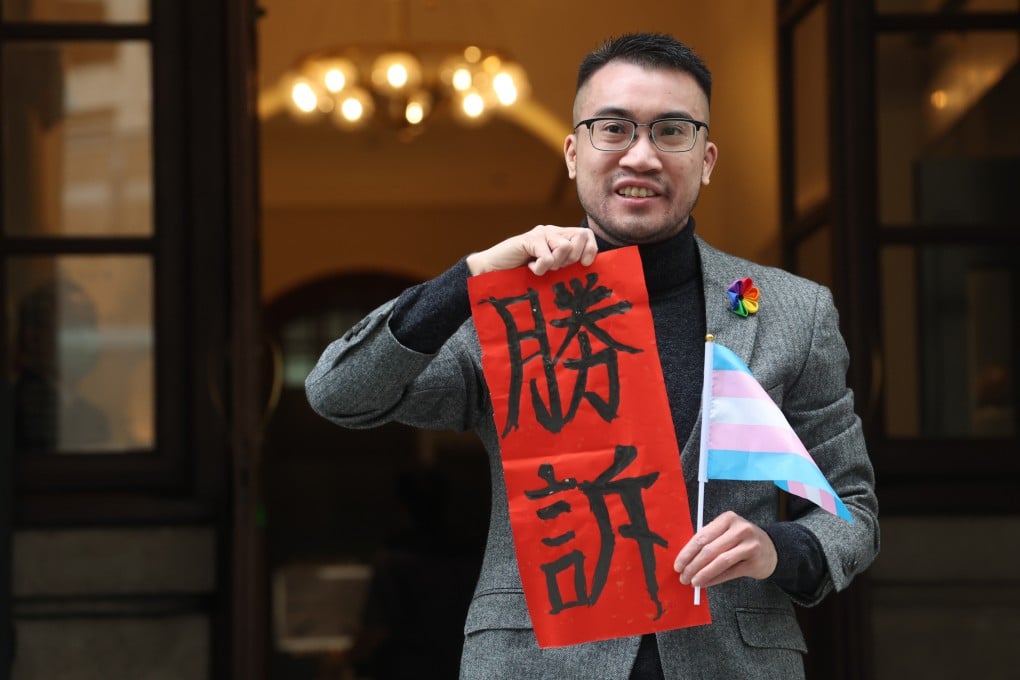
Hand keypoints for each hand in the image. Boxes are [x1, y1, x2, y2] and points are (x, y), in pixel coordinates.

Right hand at [466, 225, 597, 275]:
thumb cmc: (523, 276)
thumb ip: (567, 266)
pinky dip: (540, 268)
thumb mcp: (551, 272)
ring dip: (554, 264)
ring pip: (565, 247)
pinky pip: (547, 256)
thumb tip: (589, 269)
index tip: (583, 265)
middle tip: (555, 268)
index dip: (590, 249)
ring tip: (540, 267)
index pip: (586, 235)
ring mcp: (541, 233)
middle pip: (580, 237)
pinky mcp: (529, 239)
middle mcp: (553, 232)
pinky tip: (529, 268)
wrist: (492, 273)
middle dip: (572, 259)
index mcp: (561, 238)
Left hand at [673, 511, 777, 588]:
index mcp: (728, 518)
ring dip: (703, 574)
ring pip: (719, 561)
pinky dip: (715, 579)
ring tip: (693, 582)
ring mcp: (749, 544)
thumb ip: (708, 541)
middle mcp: (739, 529)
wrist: (771, 549)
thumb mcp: (726, 533)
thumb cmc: (741, 541)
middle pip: (709, 549)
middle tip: (683, 577)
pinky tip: (706, 583)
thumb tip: (685, 560)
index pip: (702, 536)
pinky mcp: (754, 561)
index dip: (687, 553)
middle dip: (693, 565)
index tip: (677, 565)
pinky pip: (730, 571)